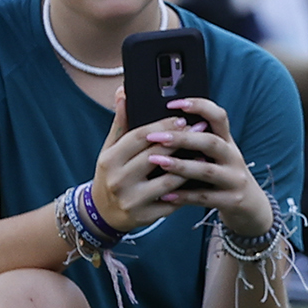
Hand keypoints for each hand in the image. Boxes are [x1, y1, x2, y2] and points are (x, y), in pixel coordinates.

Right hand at [91, 87, 192, 232]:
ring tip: (203, 153)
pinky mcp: (146, 216)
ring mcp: (132, 200)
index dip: (162, 126)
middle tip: (200, 129)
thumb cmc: (112, 174)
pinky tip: (198, 179)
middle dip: (180, 141)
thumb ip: (121, 122)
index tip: (182, 118)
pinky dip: (186, 190)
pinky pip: (172, 201)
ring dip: (188, 166)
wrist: (103, 213)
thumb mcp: (110, 149)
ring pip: (168, 180)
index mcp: (109, 160)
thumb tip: (123, 92)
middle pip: (155, 156)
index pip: (139, 137)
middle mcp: (119, 180)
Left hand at [140, 97, 273, 231]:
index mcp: (228, 142)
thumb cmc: (224, 176)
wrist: (251, 205)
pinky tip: (166, 194)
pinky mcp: (231, 200)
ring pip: (207, 170)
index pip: (218, 116)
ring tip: (157, 161)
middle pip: (211, 142)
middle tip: (156, 137)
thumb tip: (167, 125)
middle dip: (182, 138)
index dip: (199, 106)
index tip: (174, 104)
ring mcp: (234, 179)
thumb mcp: (218, 155)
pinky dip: (184, 196)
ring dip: (180, 166)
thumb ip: (199, 141)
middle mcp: (233, 157)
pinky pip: (205, 198)